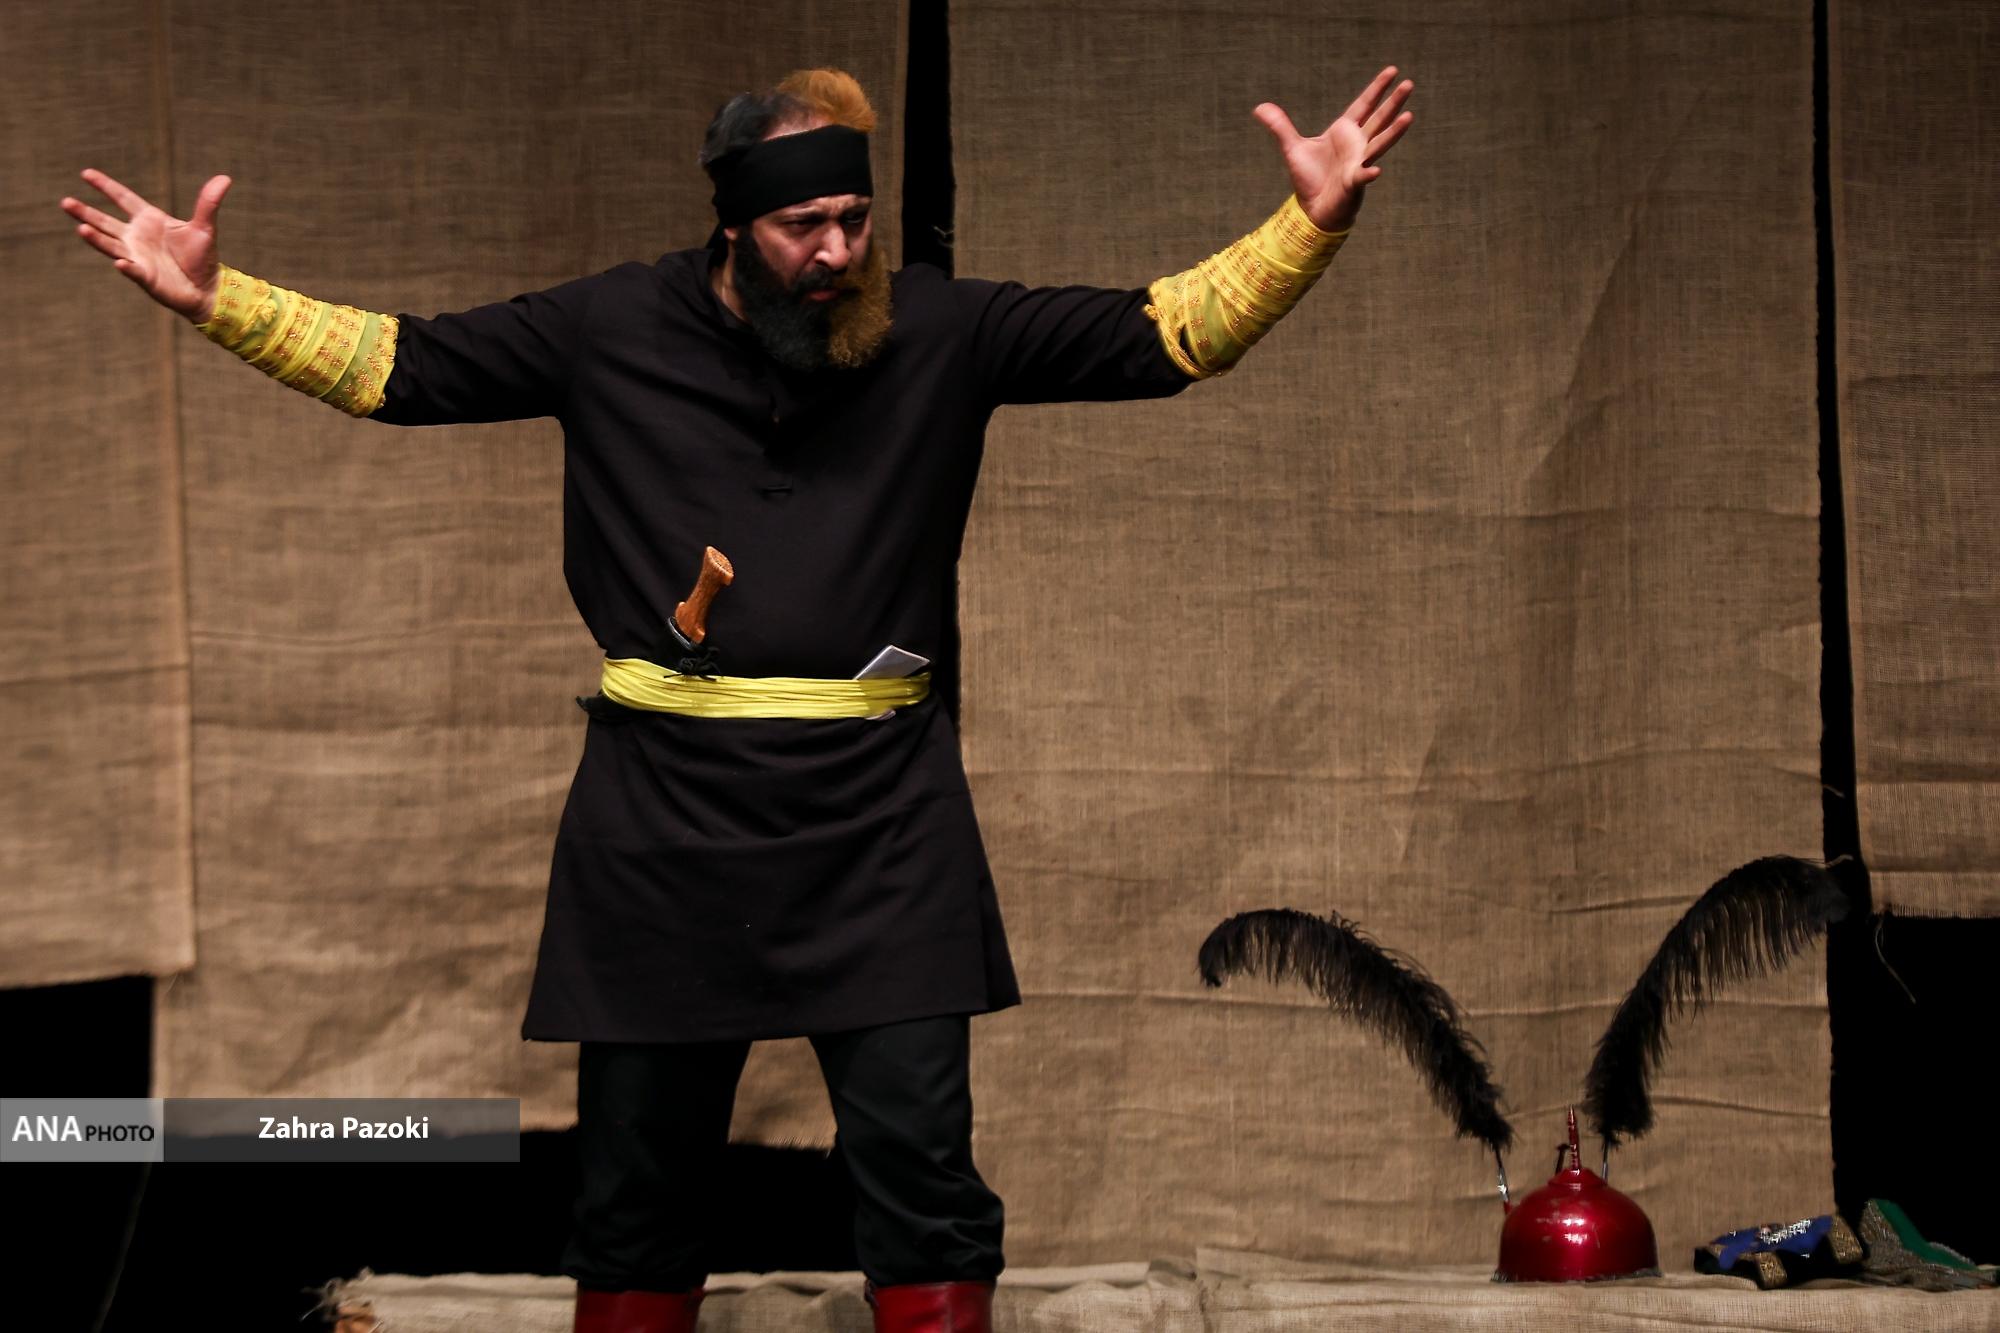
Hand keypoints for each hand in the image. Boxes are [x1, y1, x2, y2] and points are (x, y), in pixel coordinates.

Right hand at [60, 169, 232, 321]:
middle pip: (105, 221)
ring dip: (96, 238)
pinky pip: (134, 270)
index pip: (122, 198)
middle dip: (86, 213)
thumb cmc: (201, 257)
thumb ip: (208, 203)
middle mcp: (137, 237)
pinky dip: (127, 267)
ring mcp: (138, 257)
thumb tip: (225, 178)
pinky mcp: (146, 277)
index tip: (86, 173)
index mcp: (149, 220)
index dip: (105, 186)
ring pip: (111, 245)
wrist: (208, 288)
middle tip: (66, 202)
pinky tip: (120, 262)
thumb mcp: (204, 227)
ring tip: (81, 228)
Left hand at [1253, 66, 1414, 232]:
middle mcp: (1357, 144)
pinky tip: (1375, 170)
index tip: (1392, 70)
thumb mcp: (1291, 148)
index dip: (1377, 88)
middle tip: (1409, 83)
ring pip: (1380, 143)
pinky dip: (1368, 173)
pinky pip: (1362, 177)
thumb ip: (1280, 127)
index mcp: (1344, 132)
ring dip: (1394, 131)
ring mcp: (1359, 162)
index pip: (1364, 105)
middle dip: (1393, 102)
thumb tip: (1259, 107)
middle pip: (1379, 118)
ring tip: (1409, 116)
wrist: (1313, 209)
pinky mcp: (1353, 182)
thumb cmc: (1310, 178)